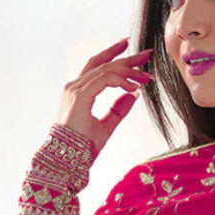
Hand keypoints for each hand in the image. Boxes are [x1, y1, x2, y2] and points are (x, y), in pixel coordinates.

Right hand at [57, 37, 152, 153]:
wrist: (68, 160)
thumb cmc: (82, 148)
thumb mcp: (106, 126)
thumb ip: (118, 110)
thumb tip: (134, 95)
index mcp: (79, 92)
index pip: (97, 66)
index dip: (114, 57)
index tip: (133, 54)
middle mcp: (75, 87)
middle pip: (103, 63)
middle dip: (126, 58)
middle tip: (146, 54)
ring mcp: (76, 90)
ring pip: (106, 70)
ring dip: (128, 70)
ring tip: (146, 76)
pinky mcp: (80, 96)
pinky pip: (105, 80)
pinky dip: (121, 81)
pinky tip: (134, 87)